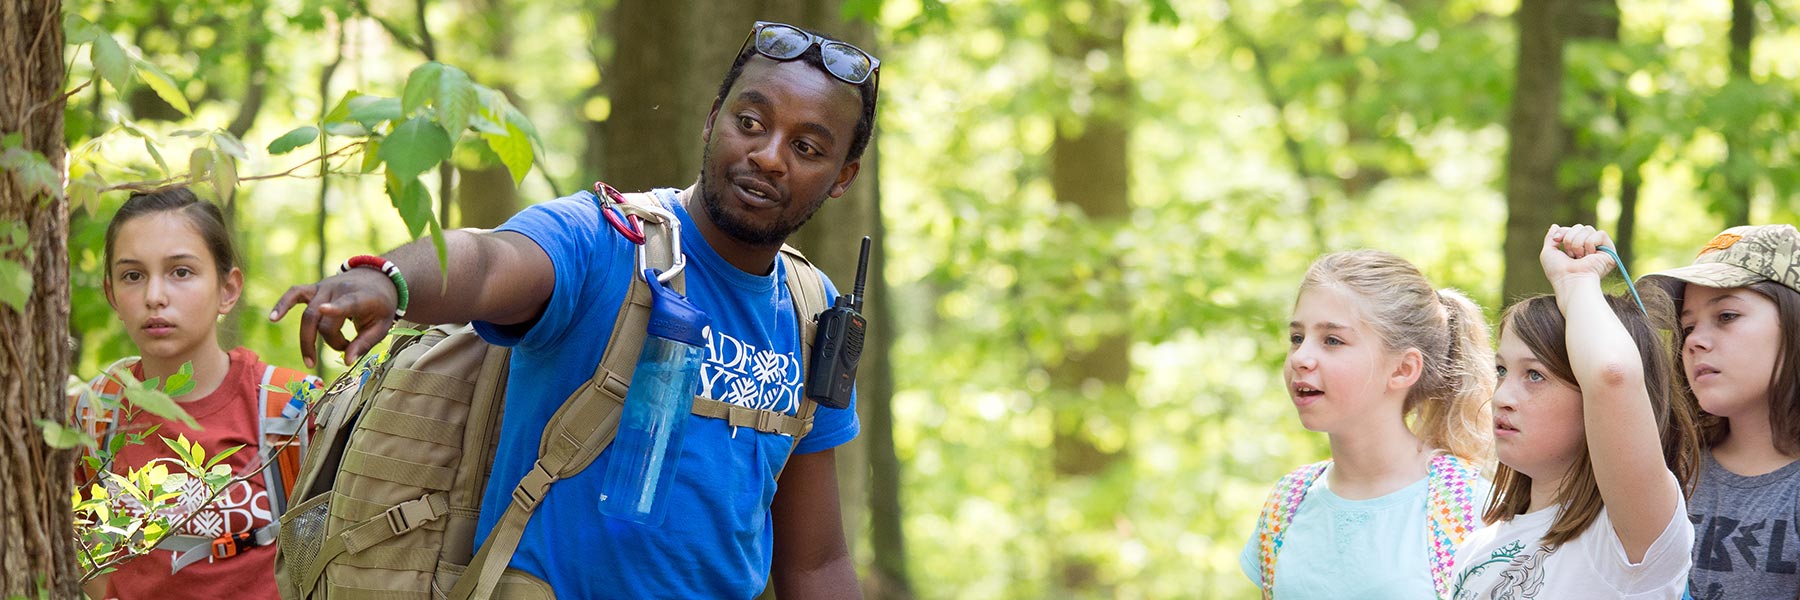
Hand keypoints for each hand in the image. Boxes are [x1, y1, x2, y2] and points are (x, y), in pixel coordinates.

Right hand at [269, 268, 398, 367]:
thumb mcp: (383, 326)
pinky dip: (283, 304)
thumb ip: (364, 344)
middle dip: (331, 341)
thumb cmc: (381, 306)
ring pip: (308, 314)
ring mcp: (324, 287)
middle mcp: (339, 290)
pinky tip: (272, 318)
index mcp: (361, 297)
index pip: (346, 302)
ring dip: (308, 339)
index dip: (335, 307)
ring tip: (310, 361)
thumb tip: (346, 361)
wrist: (378, 278)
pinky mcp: (314, 288)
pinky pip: (294, 294)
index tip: (324, 310)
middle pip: (323, 319)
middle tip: (344, 351)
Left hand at [1539, 224, 1617, 287]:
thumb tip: (1555, 226)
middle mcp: (1588, 247)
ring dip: (1578, 243)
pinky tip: (1589, 256)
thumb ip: (1551, 238)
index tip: (1557, 240)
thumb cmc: (1558, 271)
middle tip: (1570, 255)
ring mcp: (1599, 248)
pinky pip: (1600, 234)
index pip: (1572, 229)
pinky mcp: (1610, 250)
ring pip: (1588, 229)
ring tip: (1579, 257)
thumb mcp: (1548, 253)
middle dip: (1570, 239)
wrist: (1570, 280)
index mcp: (1576, 248)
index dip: (1563, 232)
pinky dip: (1590, 244)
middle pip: (1579, 227)